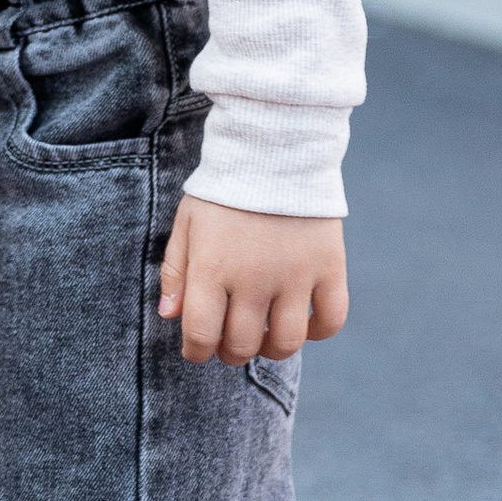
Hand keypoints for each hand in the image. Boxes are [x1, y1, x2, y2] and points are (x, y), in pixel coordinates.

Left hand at [159, 198, 348, 364]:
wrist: (275, 148)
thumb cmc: (224, 191)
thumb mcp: (188, 224)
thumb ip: (175, 272)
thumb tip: (170, 316)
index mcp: (212, 268)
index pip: (201, 334)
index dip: (196, 352)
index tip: (197, 349)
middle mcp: (253, 278)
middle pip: (242, 344)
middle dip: (230, 352)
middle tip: (230, 340)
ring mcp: (295, 275)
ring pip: (286, 342)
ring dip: (271, 349)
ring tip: (264, 335)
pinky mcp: (329, 267)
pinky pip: (331, 319)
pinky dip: (319, 331)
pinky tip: (304, 322)